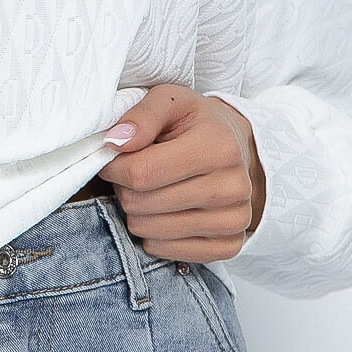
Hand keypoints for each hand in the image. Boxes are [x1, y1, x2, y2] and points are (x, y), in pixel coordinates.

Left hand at [97, 84, 266, 262]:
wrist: (239, 150)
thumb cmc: (198, 123)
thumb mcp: (171, 101)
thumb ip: (141, 116)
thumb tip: (115, 142)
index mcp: (218, 148)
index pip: (142, 173)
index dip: (113, 167)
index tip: (112, 158)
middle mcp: (232, 188)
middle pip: (142, 204)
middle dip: (125, 188)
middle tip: (135, 172)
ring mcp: (233, 221)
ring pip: (149, 231)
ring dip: (137, 211)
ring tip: (151, 188)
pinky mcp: (229, 246)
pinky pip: (165, 251)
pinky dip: (153, 233)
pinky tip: (164, 210)